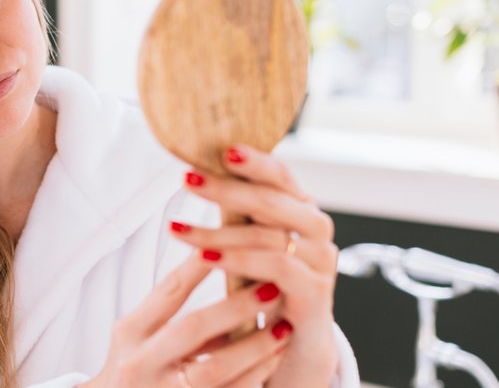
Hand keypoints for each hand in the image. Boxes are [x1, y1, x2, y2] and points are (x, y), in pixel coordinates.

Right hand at [79, 252, 292, 387]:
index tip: (234, 243)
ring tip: (283, 328)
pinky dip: (254, 377)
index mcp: (131, 333)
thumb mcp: (139, 334)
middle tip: (272, 288)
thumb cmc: (137, 367)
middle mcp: (140, 362)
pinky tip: (273, 361)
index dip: (202, 267)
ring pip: (215, 369)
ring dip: (255, 347)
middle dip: (236, 307)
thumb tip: (217, 261)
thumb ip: (170, 308)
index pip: (169, 291)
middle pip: (192, 329)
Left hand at [173, 145, 339, 386]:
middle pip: (274, 200)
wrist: (289, 350)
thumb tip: (195, 173)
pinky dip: (239, 261)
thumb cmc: (261, 291)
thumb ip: (235, 215)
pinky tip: (206, 258)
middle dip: (227, 189)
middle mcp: (316, 232)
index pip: (282, 176)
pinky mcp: (315, 295)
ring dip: (218, 231)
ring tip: (178, 230)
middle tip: (187, 180)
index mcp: (300, 212)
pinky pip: (277, 268)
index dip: (255, 161)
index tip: (222, 149)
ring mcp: (320, 263)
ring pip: (269, 235)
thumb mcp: (246, 246)